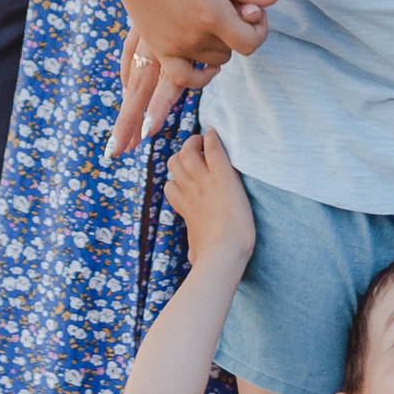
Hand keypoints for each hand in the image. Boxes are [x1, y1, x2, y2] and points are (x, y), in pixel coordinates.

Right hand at [100, 0, 277, 157]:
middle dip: (240, 33)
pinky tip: (208, 67)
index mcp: (211, 14)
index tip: (255, 12)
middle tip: (234, 9)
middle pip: (233, 51)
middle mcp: (193, 36)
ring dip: (221, 46)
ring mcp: (173, 46)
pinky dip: (199, 77)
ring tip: (217, 23)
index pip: (250, 42)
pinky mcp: (158, 48)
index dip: (260, 30)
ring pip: (213, 61)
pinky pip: (183, 77)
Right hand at [166, 132, 255, 281]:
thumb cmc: (212, 260)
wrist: (222, 256)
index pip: (170, 187)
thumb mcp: (196, 252)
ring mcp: (205, 183)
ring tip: (203, 140)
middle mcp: (191, 192)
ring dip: (195, 142)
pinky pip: (213, 150)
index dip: (176, 180)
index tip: (187, 178)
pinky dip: (212, 139)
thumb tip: (194, 259)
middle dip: (183, 155)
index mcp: (185, 209)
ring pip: (188, 152)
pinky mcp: (222, 177)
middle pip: (175, 164)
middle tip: (196, 151)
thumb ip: (195, 249)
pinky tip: (214, 133)